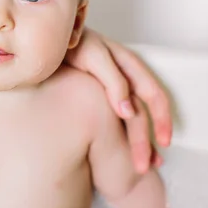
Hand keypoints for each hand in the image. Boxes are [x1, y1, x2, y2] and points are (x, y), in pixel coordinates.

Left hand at [65, 28, 172, 172]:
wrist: (46, 41)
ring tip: (144, 165)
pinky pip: (114, 117)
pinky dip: (121, 137)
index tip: (160, 144)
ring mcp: (110, 86)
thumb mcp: (92, 56)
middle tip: (146, 166)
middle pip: (143, 113)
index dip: (159, 120)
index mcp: (128, 66)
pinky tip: (119, 154)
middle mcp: (123, 77)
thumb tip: (129, 112)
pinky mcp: (96, 93)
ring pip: (132, 118)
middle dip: (146, 140)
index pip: (153, 95)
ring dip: (140, 142)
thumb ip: (112, 81)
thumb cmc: (69, 43)